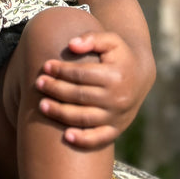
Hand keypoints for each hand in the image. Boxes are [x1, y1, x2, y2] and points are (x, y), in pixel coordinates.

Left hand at [34, 30, 150, 148]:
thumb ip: (92, 38)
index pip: (82, 74)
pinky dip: (83, 140)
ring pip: (84, 117)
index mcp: (115, 76)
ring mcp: (117, 116)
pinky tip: (66, 136)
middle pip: (79, 96)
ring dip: (61, 113)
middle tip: (38, 83)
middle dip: (56, 89)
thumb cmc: (119, 55)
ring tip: (42, 104)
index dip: (62, 70)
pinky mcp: (117, 129)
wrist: (140, 76)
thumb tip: (71, 45)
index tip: (46, 66)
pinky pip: (99, 138)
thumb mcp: (111, 40)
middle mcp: (117, 98)